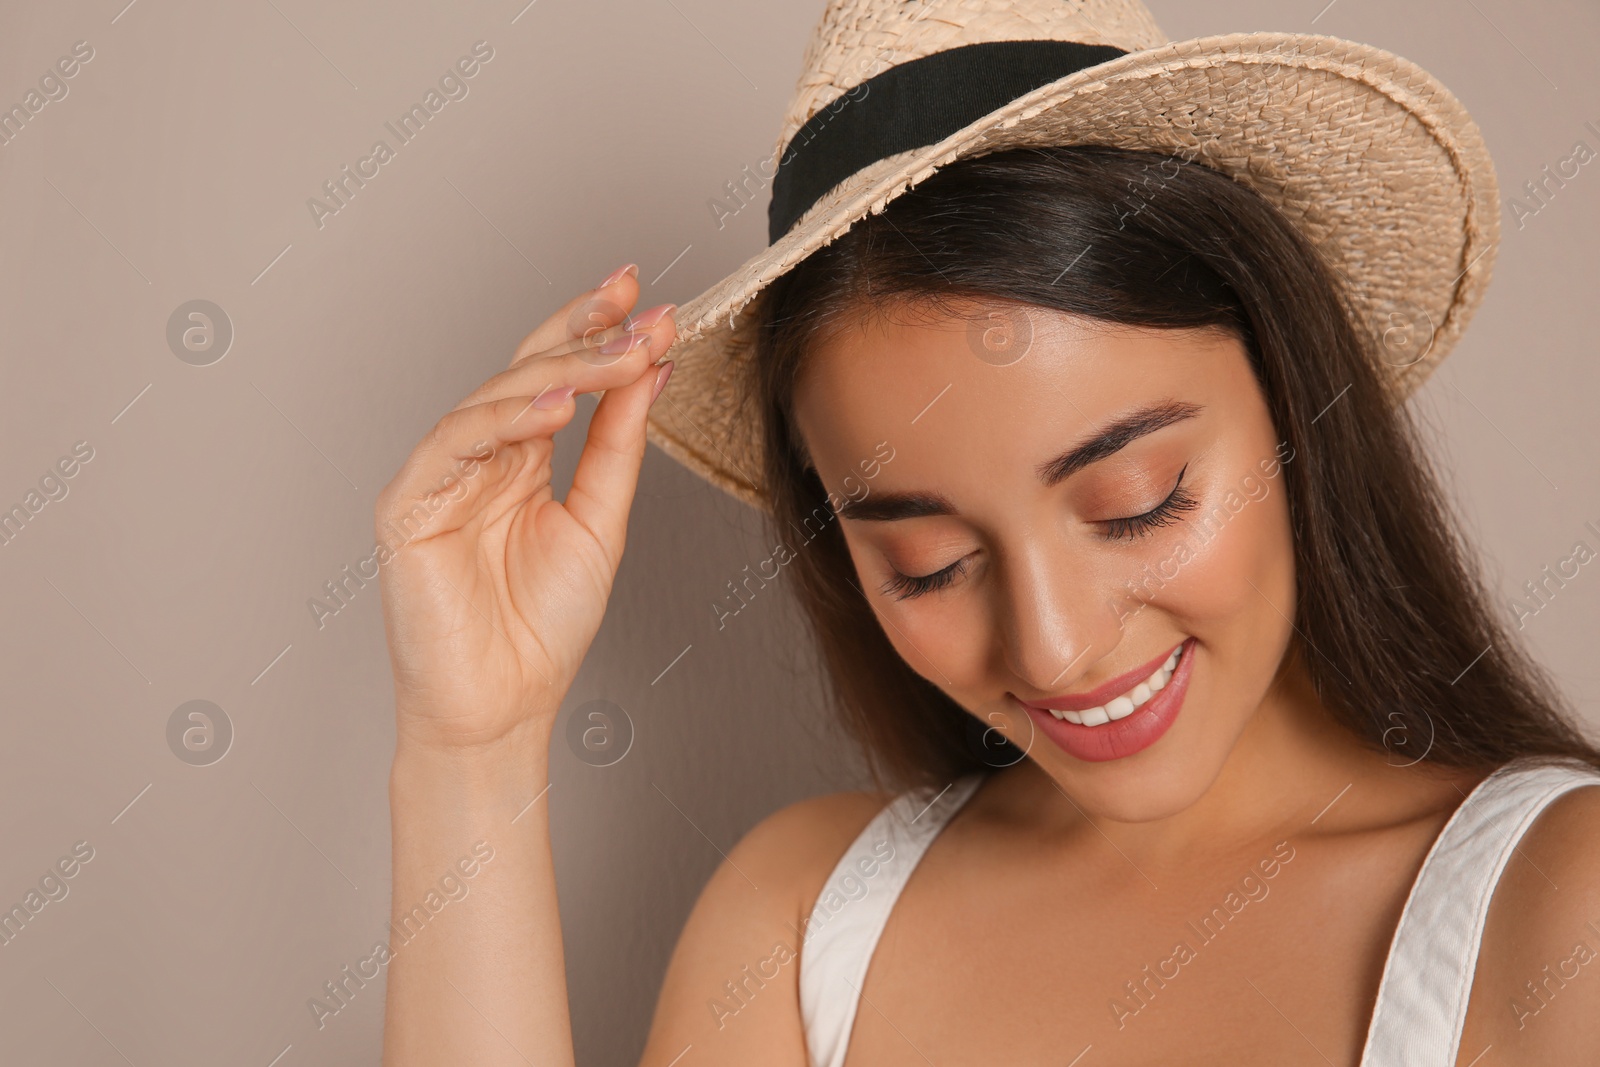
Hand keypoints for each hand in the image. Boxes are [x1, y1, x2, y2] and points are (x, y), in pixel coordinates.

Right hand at [374, 265, 674, 750]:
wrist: (502, 705)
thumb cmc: (542, 627)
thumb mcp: (600, 520)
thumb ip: (617, 445)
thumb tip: (649, 370)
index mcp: (521, 457)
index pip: (556, 376)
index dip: (596, 331)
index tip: (649, 299)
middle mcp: (479, 456)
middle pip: (526, 371)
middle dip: (584, 332)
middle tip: (639, 307)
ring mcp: (440, 476)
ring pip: (494, 398)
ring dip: (561, 370)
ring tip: (620, 354)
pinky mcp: (407, 505)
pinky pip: (454, 444)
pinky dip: (505, 420)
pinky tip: (556, 406)